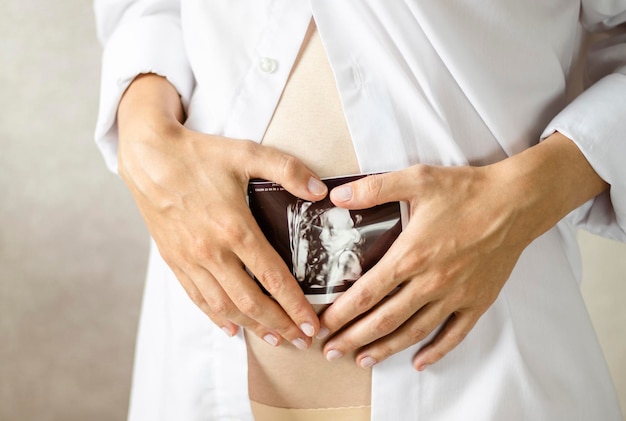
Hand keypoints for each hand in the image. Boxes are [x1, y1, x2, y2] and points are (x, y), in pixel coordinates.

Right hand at [117, 75, 326, 347]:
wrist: (148, 156)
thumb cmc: (199, 154)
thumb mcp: (246, 153)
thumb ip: (288, 170)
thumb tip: (320, 191)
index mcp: (234, 228)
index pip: (272, 277)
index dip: (295, 304)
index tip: (311, 323)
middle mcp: (212, 251)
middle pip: (250, 301)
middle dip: (279, 324)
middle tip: (301, 341)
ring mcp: (190, 259)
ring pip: (223, 306)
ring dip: (251, 326)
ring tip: (274, 339)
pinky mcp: (174, 260)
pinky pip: (196, 297)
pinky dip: (216, 317)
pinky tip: (231, 327)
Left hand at [319, 134, 607, 369]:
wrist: (517, 202)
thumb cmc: (467, 191)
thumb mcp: (417, 179)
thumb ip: (374, 189)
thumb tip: (336, 195)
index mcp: (411, 255)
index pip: (367, 293)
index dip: (341, 313)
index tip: (322, 326)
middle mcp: (430, 282)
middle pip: (384, 320)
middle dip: (353, 338)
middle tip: (331, 352)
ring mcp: (455, 296)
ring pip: (414, 332)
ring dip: (385, 349)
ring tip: (362, 361)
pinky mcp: (477, 301)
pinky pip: (454, 334)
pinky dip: (436, 351)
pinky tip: (419, 362)